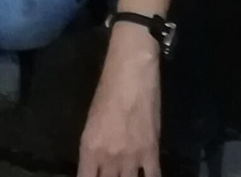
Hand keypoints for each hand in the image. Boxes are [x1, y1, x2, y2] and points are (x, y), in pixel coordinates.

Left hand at [77, 24, 161, 176]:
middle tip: (114, 173)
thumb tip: (98, 167)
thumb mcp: (92, 123)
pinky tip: (147, 175)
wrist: (131, 72)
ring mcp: (130, 156)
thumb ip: (94, 149)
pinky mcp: (151, 151)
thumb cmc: (108, 91)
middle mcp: (107, 157)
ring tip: (128, 174)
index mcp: (89, 148)